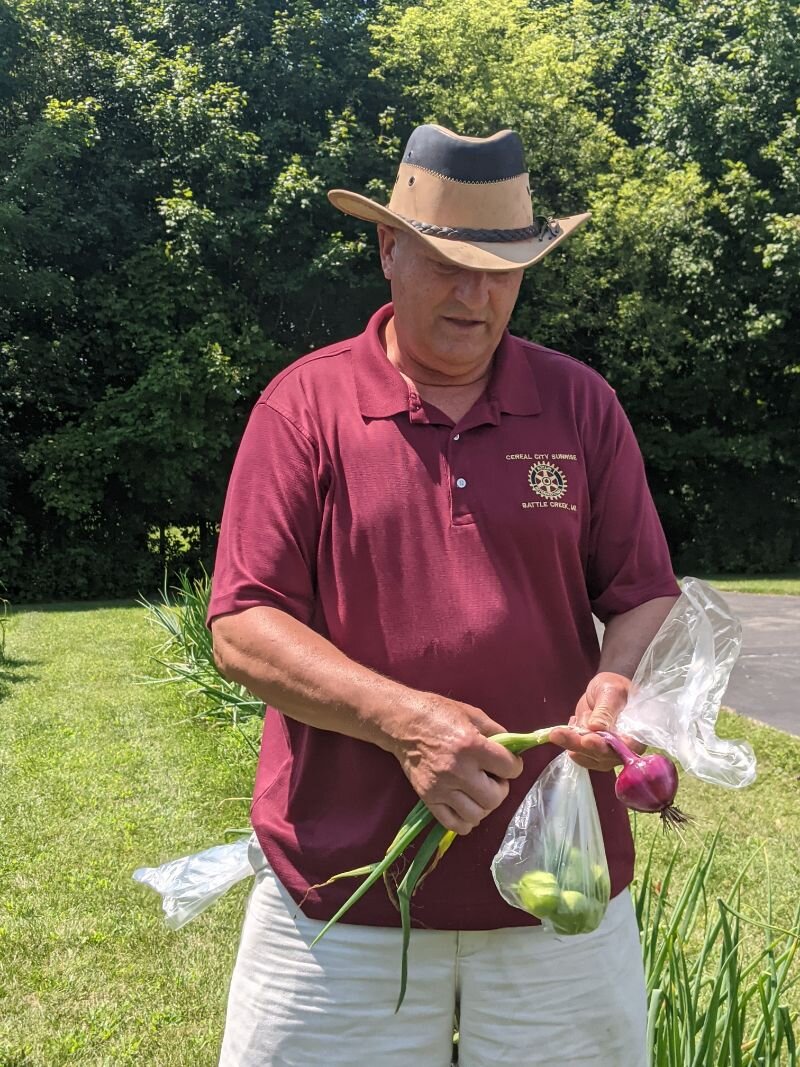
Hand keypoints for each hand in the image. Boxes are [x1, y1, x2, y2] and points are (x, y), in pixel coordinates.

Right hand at [391, 693, 523, 834]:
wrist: (403, 723)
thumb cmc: (438, 714)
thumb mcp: (472, 714)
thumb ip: (497, 732)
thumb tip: (514, 751)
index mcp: (471, 745)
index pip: (509, 768)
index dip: (514, 765)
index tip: (508, 763)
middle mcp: (458, 770)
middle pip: (495, 797)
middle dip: (501, 788)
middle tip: (493, 778)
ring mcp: (441, 787)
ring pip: (476, 815)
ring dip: (484, 805)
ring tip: (479, 791)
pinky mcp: (428, 798)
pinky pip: (453, 824)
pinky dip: (465, 821)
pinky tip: (466, 806)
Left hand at [549, 672, 644, 771]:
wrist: (605, 689)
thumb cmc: (614, 687)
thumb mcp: (611, 692)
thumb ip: (606, 710)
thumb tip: (597, 727)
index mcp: (636, 734)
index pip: (624, 747)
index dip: (606, 747)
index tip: (588, 740)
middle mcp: (623, 748)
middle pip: (602, 754)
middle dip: (580, 745)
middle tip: (560, 735)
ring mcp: (607, 751)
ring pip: (587, 755)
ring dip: (569, 743)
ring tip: (555, 732)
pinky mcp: (592, 750)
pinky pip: (578, 753)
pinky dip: (568, 742)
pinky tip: (564, 730)